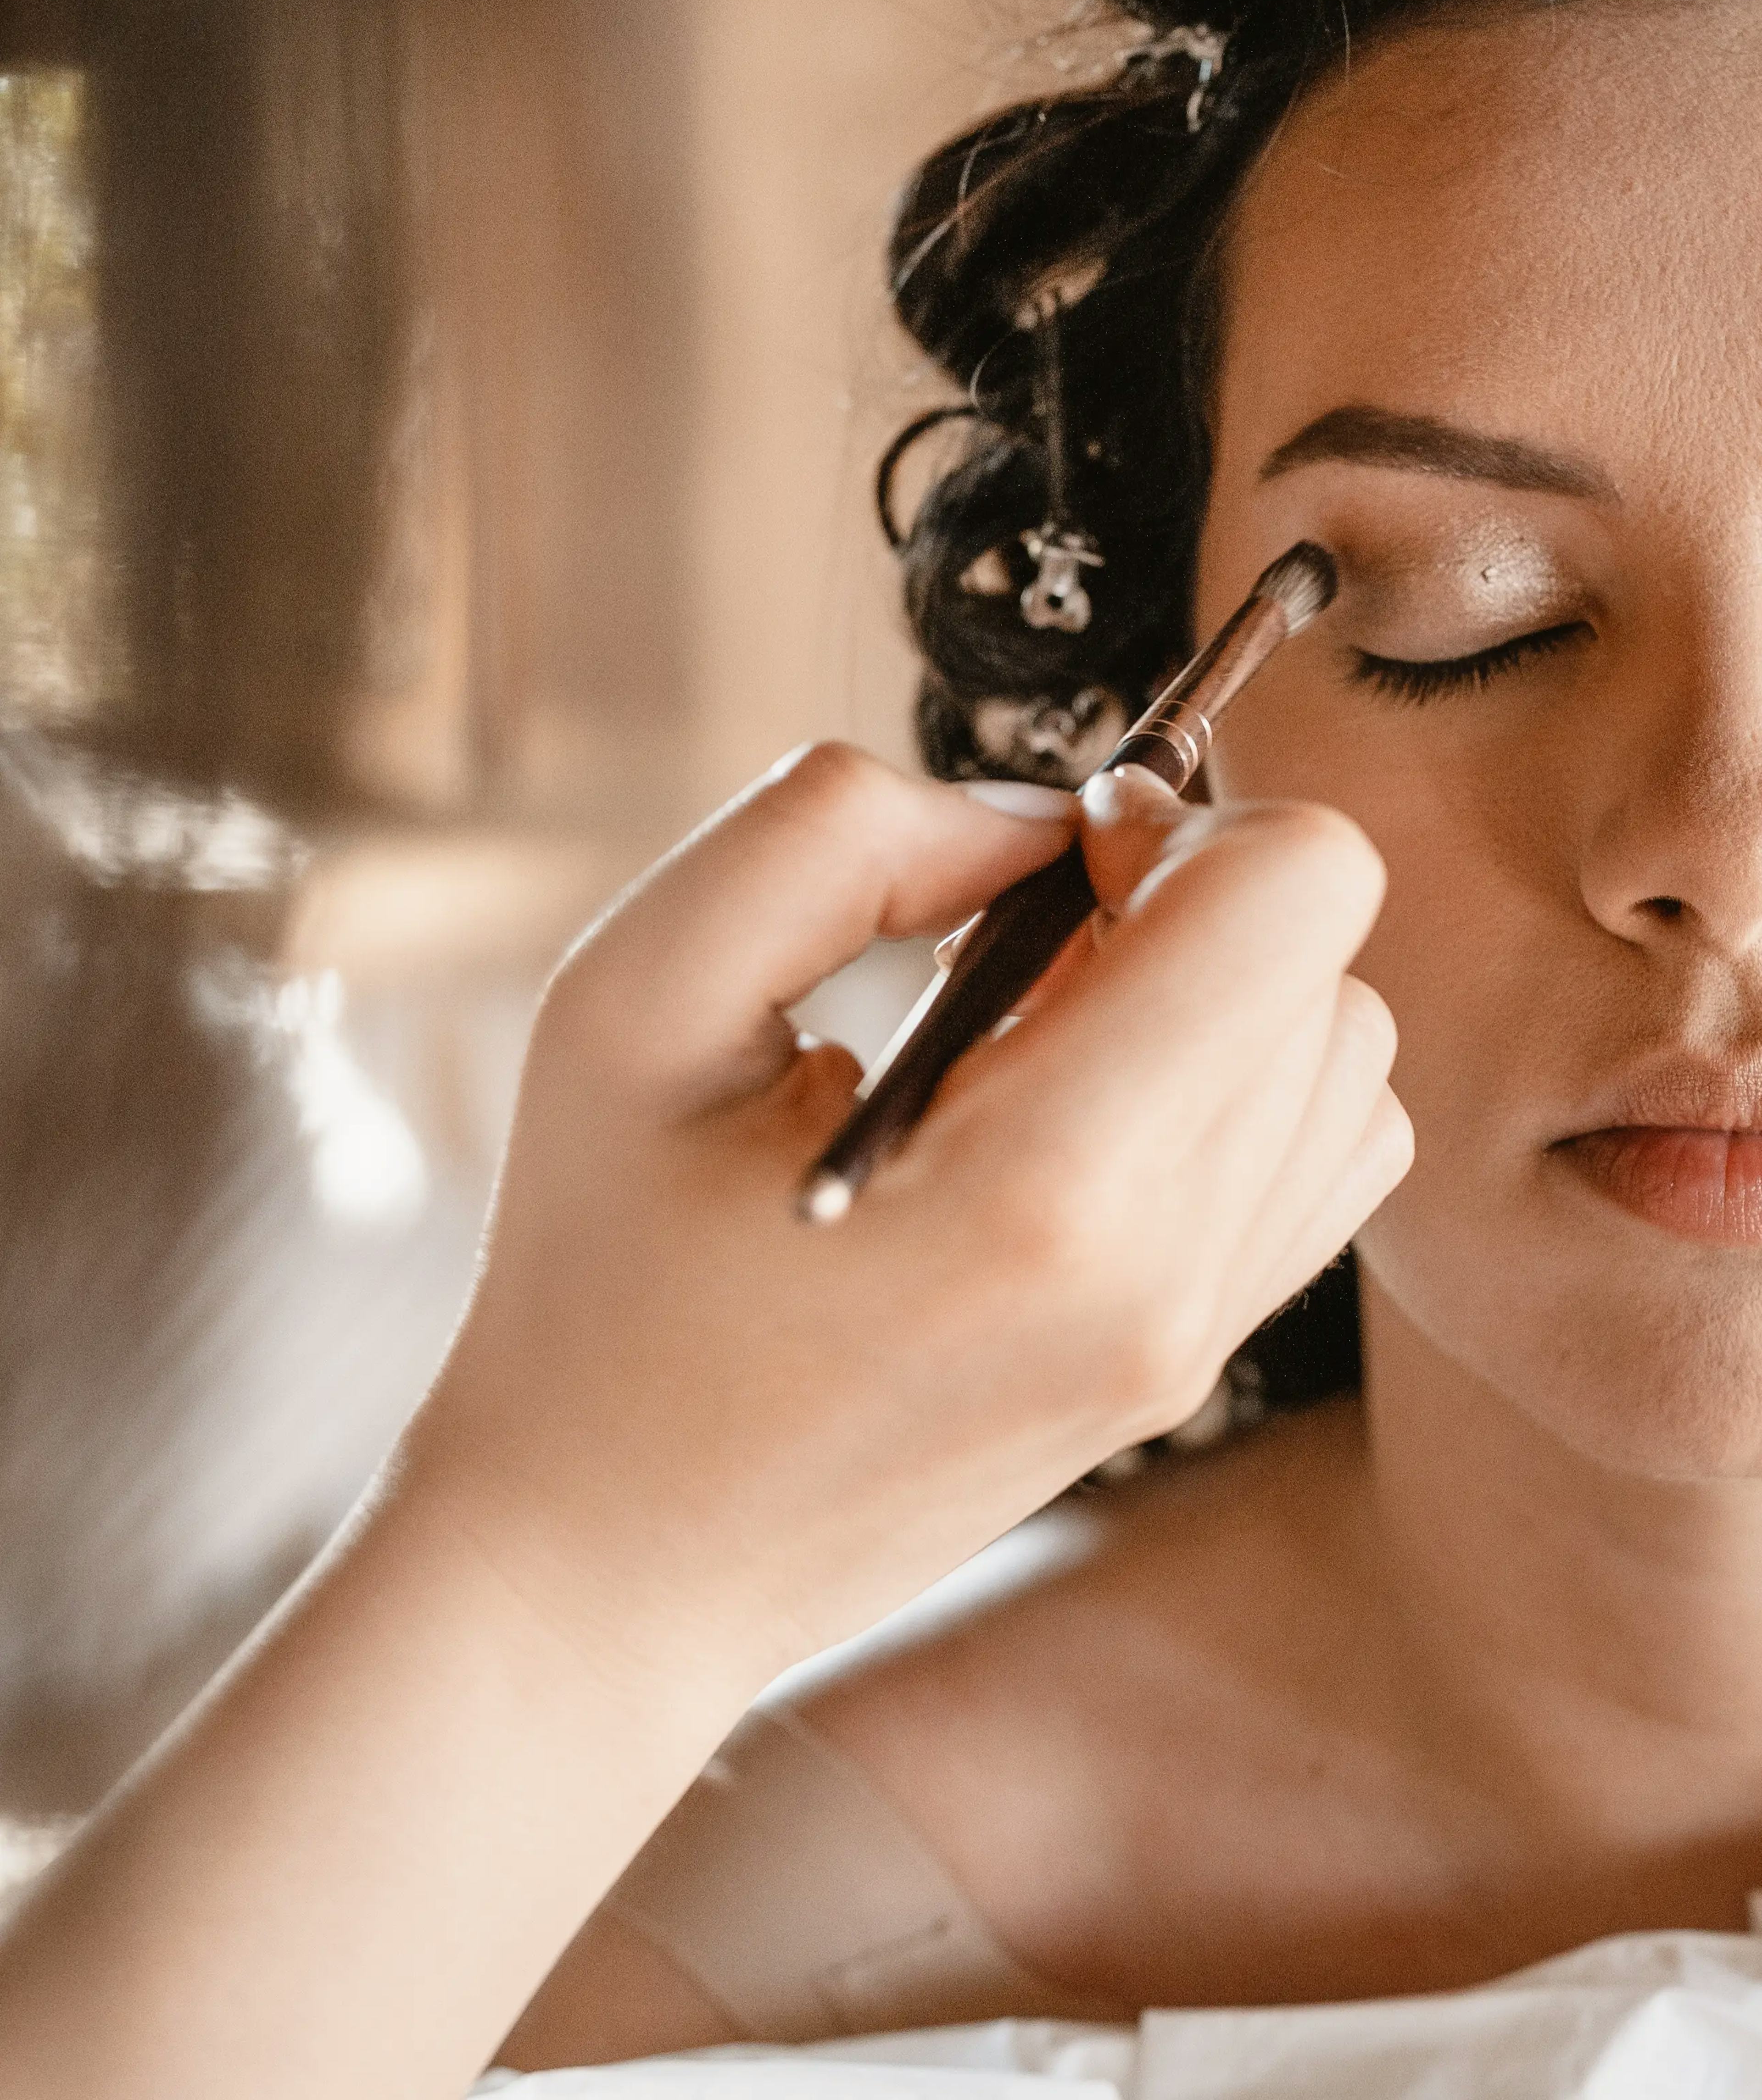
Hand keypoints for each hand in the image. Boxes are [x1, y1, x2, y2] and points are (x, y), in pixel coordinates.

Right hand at [414, 743, 1409, 1688]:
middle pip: (1332, 972)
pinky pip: (1321, 1165)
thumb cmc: (597, 1281)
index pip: (1300, 898)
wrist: (609, 1564)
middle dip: (1189, 905)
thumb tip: (1036, 818)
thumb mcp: (638, 993)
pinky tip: (1073, 1114)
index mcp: (1044, 1187)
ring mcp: (1193, 1346)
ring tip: (1038, 1038)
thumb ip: (836, 833)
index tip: (1053, 859)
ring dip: (1220, 999)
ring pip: (1348, 1064)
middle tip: (1018, 950)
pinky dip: (1235, 1092)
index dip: (1181, 822)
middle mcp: (1165, 1281)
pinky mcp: (1187, 1373)